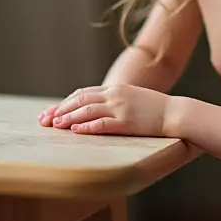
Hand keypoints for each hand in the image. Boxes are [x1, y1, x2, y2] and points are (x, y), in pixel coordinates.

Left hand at [41, 84, 169, 136]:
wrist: (175, 113)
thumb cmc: (156, 109)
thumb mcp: (133, 98)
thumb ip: (116, 100)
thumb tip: (100, 109)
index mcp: (115, 89)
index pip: (83, 93)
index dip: (66, 102)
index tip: (52, 111)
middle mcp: (115, 95)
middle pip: (80, 100)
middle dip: (61, 109)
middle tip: (45, 119)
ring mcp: (120, 108)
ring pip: (87, 111)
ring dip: (69, 118)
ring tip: (54, 125)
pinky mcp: (126, 122)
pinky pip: (101, 124)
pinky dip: (86, 127)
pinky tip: (74, 132)